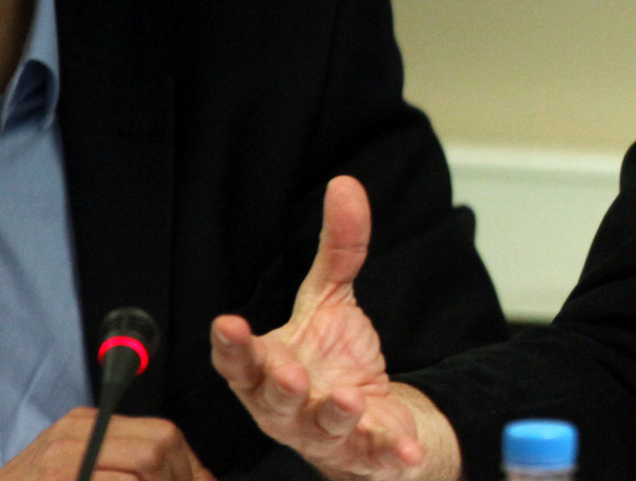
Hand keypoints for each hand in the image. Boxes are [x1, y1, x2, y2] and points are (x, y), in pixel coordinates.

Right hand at [0, 409, 212, 480]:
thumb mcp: (85, 469)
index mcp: (91, 423)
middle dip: (177, 479)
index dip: (188, 467)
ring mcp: (64, 453)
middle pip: (159, 445)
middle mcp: (79, 429)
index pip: (164, 433)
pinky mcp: (58, 474)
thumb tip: (203, 480)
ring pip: (144, 463)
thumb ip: (131, 466)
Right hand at [210, 177, 460, 480]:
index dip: (231, 345)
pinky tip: (405, 450)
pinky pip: (374, 456)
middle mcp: (288, 405)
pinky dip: (389, 453)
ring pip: (320, 428)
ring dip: (332, 416)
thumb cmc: (334, 362)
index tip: (226, 324)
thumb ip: (338, 249)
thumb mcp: (333, 300)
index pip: (240, 359)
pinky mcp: (364, 453)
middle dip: (277, 387)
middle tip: (288, 374)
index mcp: (270, 367)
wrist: (371, 420)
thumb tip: (345, 185)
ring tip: (350, 401)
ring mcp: (324, 433)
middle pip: (272, 399)